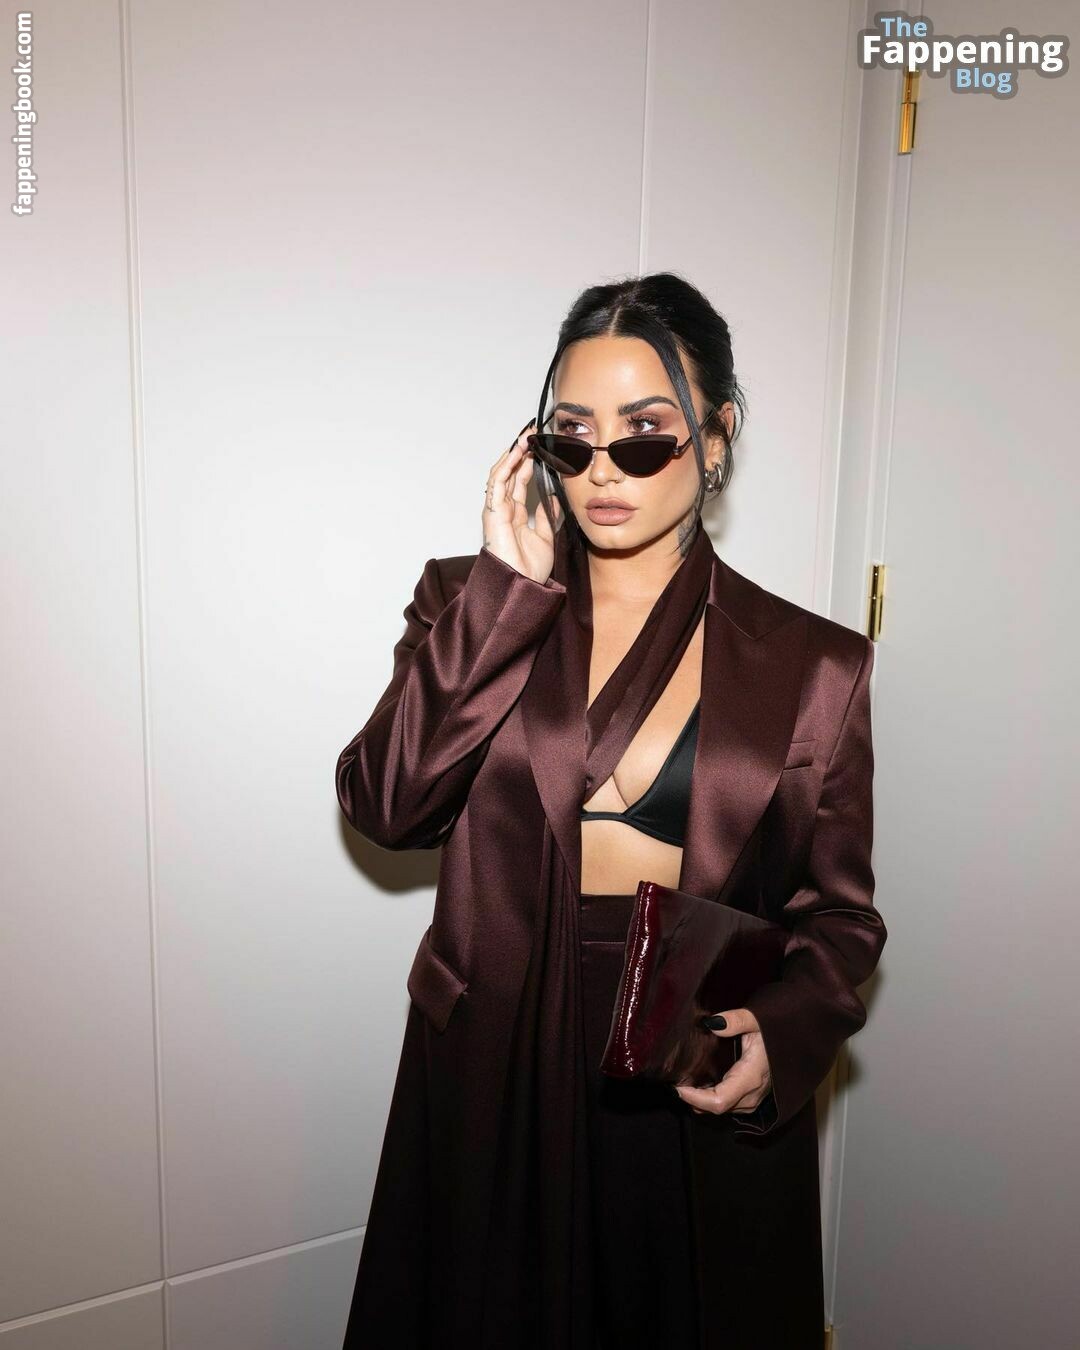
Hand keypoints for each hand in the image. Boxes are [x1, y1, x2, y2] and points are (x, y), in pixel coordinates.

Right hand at [481, 421, 560, 584]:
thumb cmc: (529, 570)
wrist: (521, 586)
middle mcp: (504, 509)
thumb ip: (547, 516)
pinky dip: (506, 466)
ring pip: (502, 473)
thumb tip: (554, 498)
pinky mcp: (493, 512)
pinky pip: (497, 483)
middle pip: (510, 472)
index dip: (530, 461)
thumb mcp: (546, 536)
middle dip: (521, 450)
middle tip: (533, 431)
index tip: (541, 445)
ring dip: (513, 453)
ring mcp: (496, 510)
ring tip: (525, 435)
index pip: (521, 480)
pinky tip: (517, 452)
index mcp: (515, 514)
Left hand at [673, 1007, 772, 1115]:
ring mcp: (754, 1099)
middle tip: (676, 1081)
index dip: (695, 1099)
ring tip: (686, 1081)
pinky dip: (712, 1098)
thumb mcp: (758, 1020)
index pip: (719, 1102)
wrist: (798, 1042)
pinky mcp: (753, 1098)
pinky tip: (702, 1084)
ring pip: (722, 1109)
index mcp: (751, 1078)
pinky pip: (728, 1105)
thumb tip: (713, 1023)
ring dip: (702, 1100)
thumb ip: (737, 1020)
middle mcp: (752, 1095)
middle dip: (693, 1099)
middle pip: (716, 1108)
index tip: (678, 1086)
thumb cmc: (778, 1031)